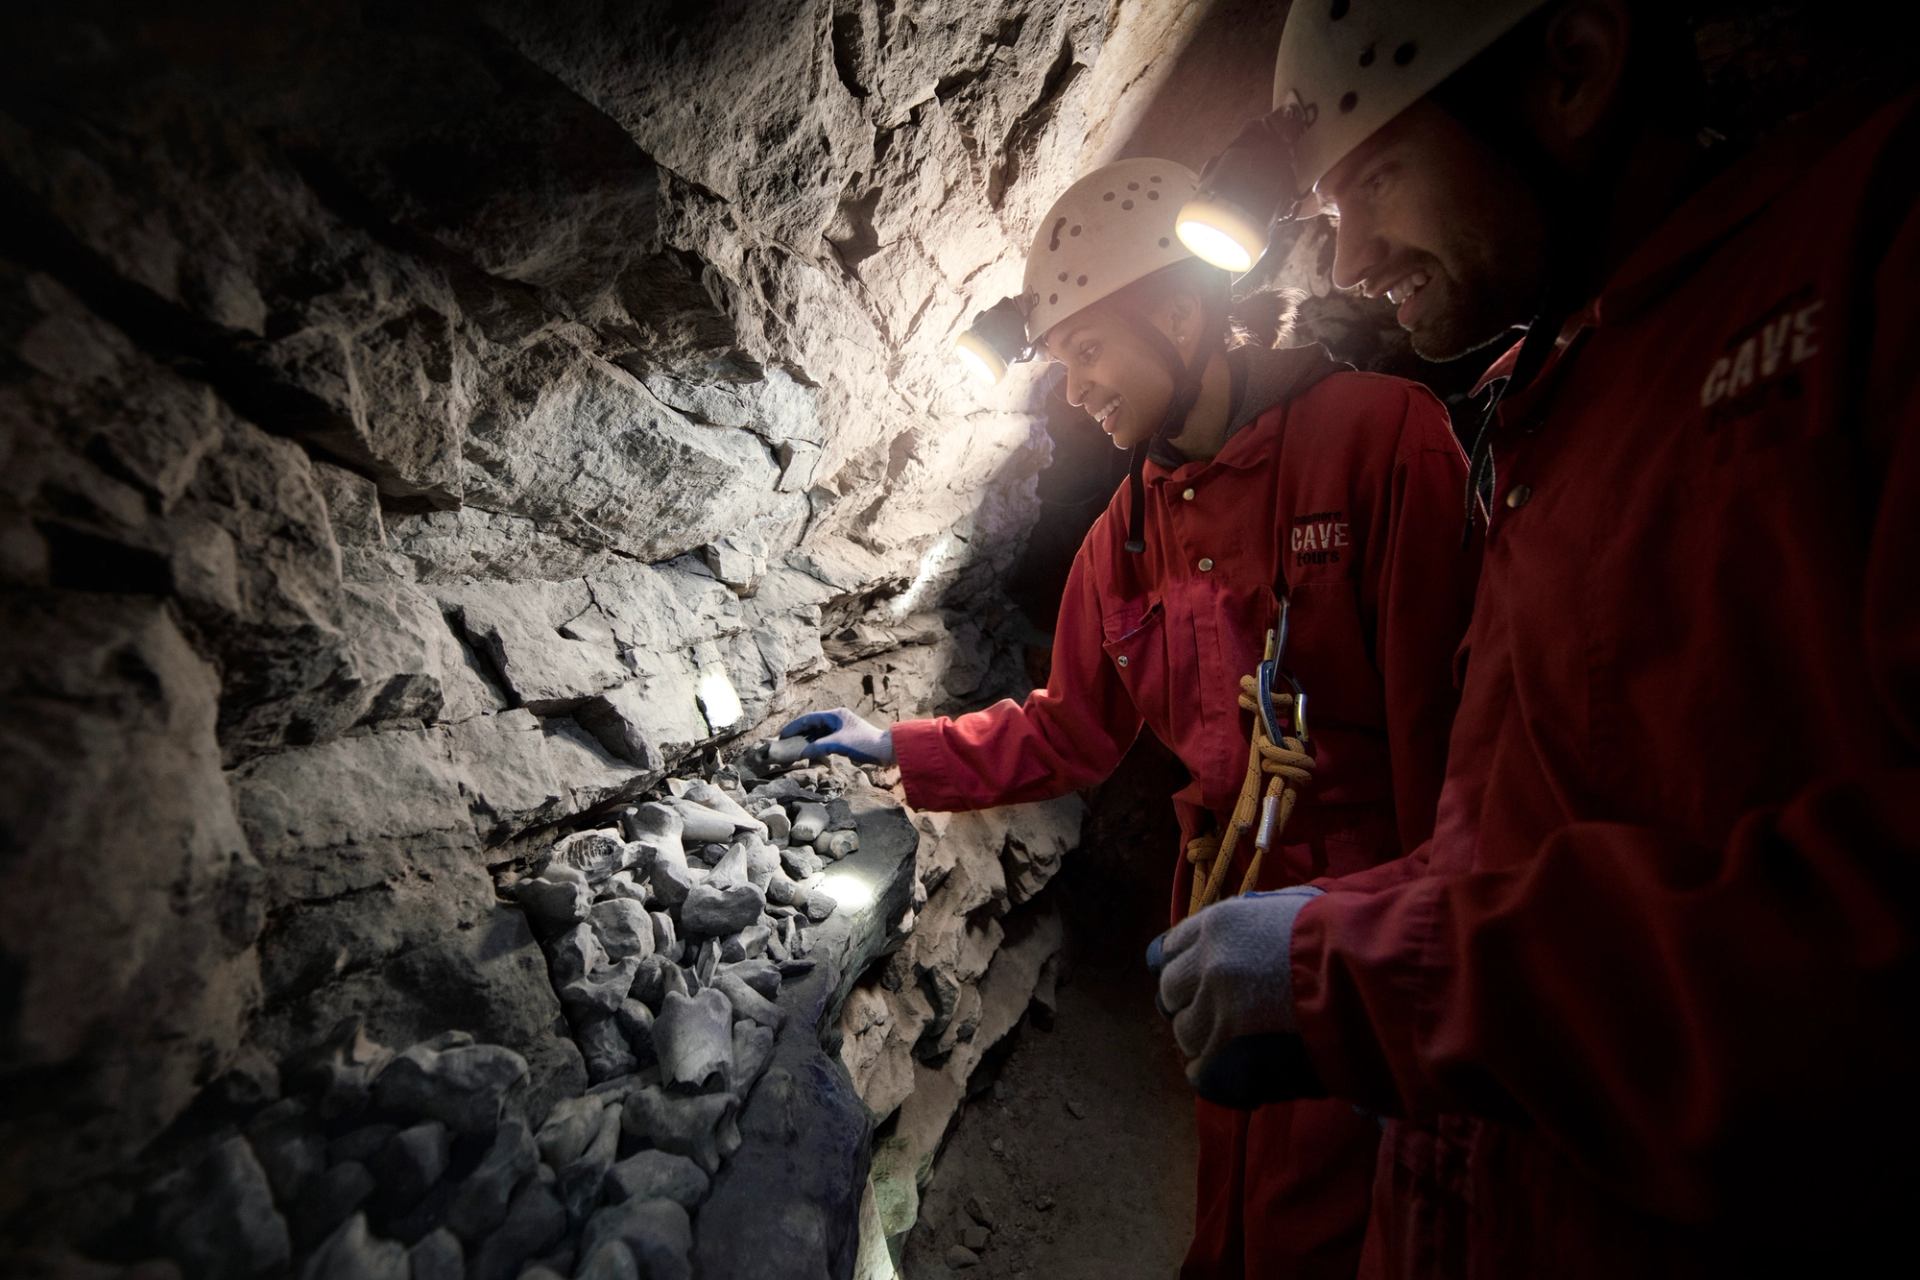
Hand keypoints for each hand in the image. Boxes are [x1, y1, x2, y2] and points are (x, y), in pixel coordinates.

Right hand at [774, 707, 895, 765]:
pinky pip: (826, 740)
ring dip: (808, 741)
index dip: (794, 727)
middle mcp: (837, 719)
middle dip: (799, 734)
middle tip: (786, 743)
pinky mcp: (845, 738)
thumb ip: (818, 747)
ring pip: (819, 733)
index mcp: (835, 715)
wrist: (885, 750)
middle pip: (812, 725)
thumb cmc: (863, 743)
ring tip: (795, 749)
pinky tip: (811, 754)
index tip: (782, 735)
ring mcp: (841, 728)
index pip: (809, 718)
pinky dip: (817, 746)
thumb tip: (802, 753)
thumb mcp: (838, 744)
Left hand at [1148, 887, 1323, 1074]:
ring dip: (1201, 1037)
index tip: (1195, 977)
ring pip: (1183, 1031)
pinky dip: (1207, 1070)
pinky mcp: (1232, 1050)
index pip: (1170, 948)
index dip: (1183, 965)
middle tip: (1211, 1012)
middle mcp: (1209, 963)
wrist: (1367, 977)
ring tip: (1227, 1041)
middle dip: (1187, 1001)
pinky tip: (1224, 1069)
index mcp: (1218, 924)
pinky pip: (1198, 1068)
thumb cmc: (1338, 938)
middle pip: (1170, 990)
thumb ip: (1251, 917)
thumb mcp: (1286, 906)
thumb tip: (1239, 924)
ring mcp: (1218, 1009)